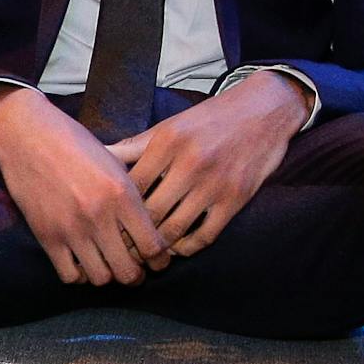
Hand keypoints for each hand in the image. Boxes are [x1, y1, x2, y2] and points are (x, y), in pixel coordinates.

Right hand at [0, 85, 170, 284]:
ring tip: (107, 264)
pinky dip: (79, 274)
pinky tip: (81, 261)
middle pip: (129, 272)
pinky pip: (70, 275)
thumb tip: (150, 223)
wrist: (26, 133)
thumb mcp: (113, 160)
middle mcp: (99, 215)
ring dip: (108, 275)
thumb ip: (132, 193)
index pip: (153, 247)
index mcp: (122, 194)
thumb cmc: (73, 142)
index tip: (157, 261)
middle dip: (136, 275)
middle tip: (134, 268)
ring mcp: (71, 228)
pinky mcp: (46, 235)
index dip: (160, 260)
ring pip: (101, 279)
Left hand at [107, 70, 307, 256]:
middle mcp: (189, 163)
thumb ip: (134, 146)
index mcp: (166, 142)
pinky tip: (178, 247)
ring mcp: (214, 183)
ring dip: (158, 245)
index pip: (131, 186)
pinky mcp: (236, 199)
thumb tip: (100, 155)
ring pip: (175, 228)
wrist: (263, 110)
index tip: (107, 222)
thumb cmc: (209, 119)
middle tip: (120, 247)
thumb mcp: (169, 126)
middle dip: (132, 233)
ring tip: (145, 252)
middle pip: (150, 211)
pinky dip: (188, 247)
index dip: (116, 208)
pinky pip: (206, 235)